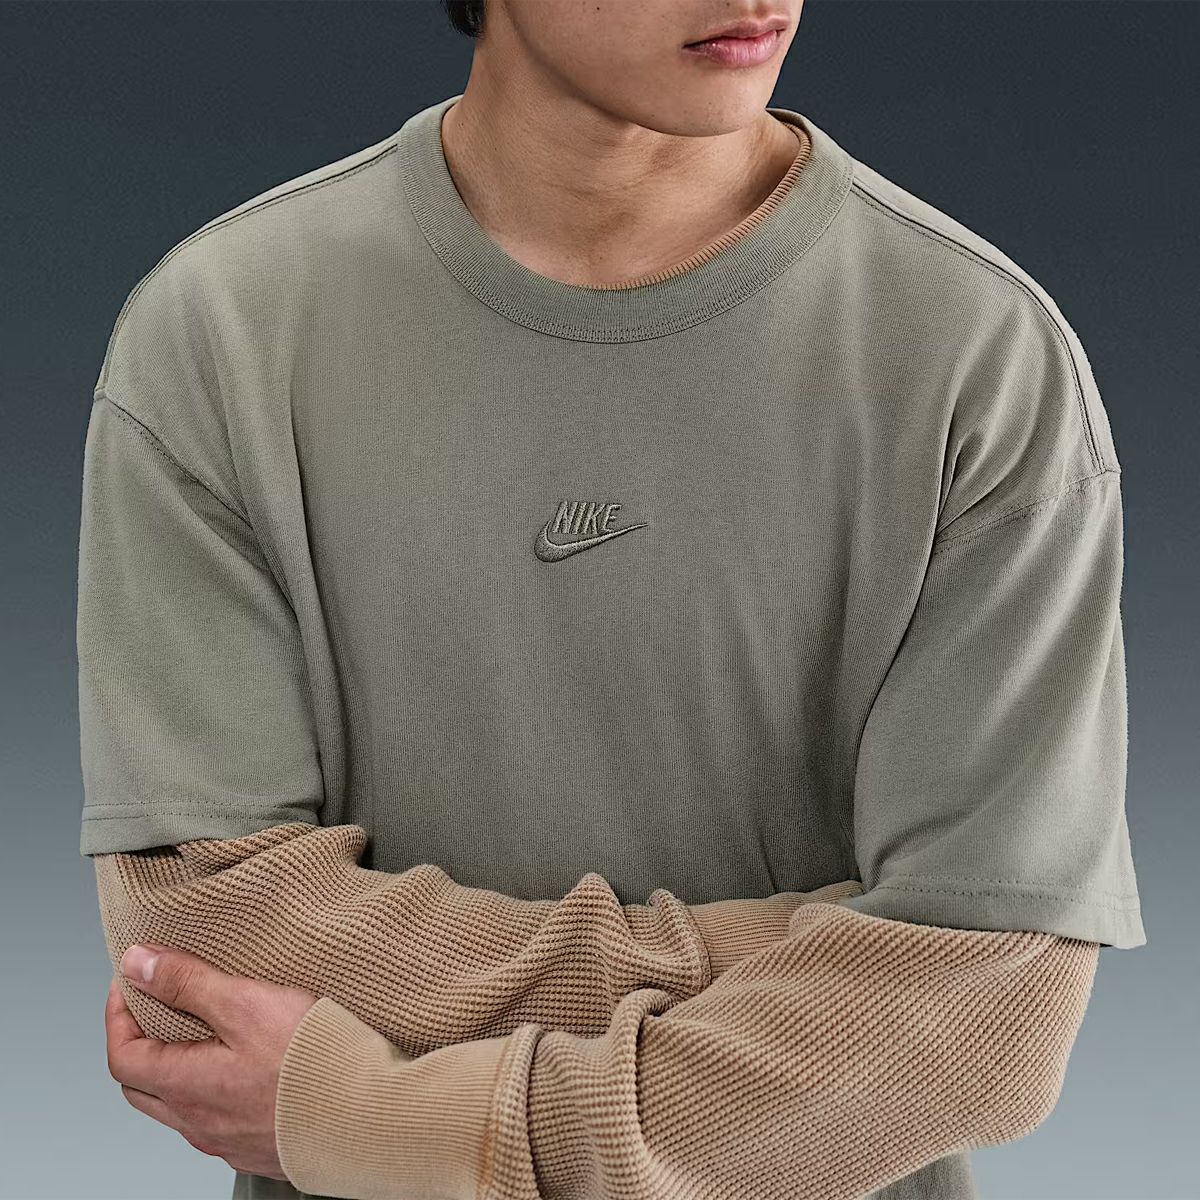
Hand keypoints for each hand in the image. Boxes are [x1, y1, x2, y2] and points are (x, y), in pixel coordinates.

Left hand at [105, 942, 318, 1180]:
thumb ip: (189, 982)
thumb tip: (137, 964)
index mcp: (188, 1087)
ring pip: (182, 1108)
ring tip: (209, 1033)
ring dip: (181, 1069)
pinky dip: (216, 1092)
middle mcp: (200, 1124)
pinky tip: (249, 1070)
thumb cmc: (312, 1061)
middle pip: (144, 1088)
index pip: (123, 1056)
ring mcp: (230, 1142)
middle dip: (141, 1045)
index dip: (118, 1015)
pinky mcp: (262, 1147)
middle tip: (159, 1008)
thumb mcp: (246, 1003)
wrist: (368, 1117)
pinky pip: (220, 1123)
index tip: (132, 982)